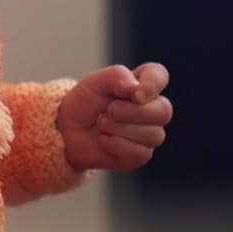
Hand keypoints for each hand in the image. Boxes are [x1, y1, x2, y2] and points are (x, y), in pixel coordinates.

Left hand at [57, 62, 172, 172]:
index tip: (135, 95)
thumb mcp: (94, 82)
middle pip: (164, 110)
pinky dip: (117, 145)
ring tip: (102, 123)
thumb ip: (116, 76)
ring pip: (154, 134)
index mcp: (141, 85)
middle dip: (133, 112)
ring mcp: (148, 134)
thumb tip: (136, 89)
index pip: (159, 76)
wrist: (68, 129)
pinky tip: (104, 140)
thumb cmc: (85, 102)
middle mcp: (151, 109)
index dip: (153, 84)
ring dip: (120, 128)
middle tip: (109, 110)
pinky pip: (141, 153)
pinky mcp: (139, 155)